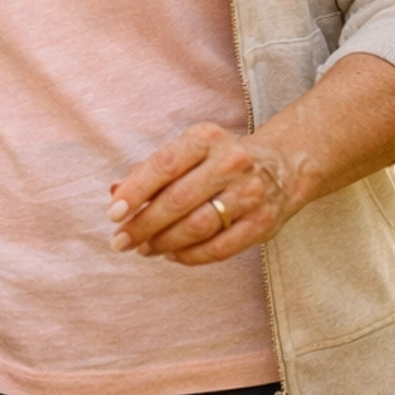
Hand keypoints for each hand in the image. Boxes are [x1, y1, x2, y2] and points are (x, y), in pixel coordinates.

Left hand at [108, 122, 293, 263]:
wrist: (280, 168)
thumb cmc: (218, 160)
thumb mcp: (188, 151)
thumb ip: (151, 171)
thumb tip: (116, 193)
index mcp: (206, 138)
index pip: (164, 164)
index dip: (135, 191)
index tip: (114, 212)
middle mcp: (230, 162)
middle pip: (178, 199)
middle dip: (143, 224)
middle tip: (121, 240)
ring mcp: (249, 194)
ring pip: (197, 226)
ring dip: (164, 242)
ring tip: (144, 249)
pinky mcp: (262, 223)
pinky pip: (219, 247)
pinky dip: (190, 255)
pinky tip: (172, 255)